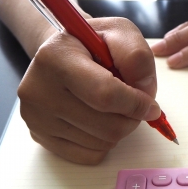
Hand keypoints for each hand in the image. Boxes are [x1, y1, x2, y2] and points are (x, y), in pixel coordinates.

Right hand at [18, 17, 159, 164]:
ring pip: (102, 143)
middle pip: (108, 126)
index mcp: (55, 57)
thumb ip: (137, 57)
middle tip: (133, 103)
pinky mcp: (39, 137)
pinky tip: (99, 119)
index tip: (151, 106)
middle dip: (132, 118)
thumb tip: (144, 93)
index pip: (105, 95)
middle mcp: (37, 90)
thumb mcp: (119, 33)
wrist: (60, 55)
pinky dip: (105, 141)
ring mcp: (36, 117)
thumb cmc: (92, 44)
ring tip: (112, 105)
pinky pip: (90, 155)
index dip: (137, 104)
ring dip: (120, 128)